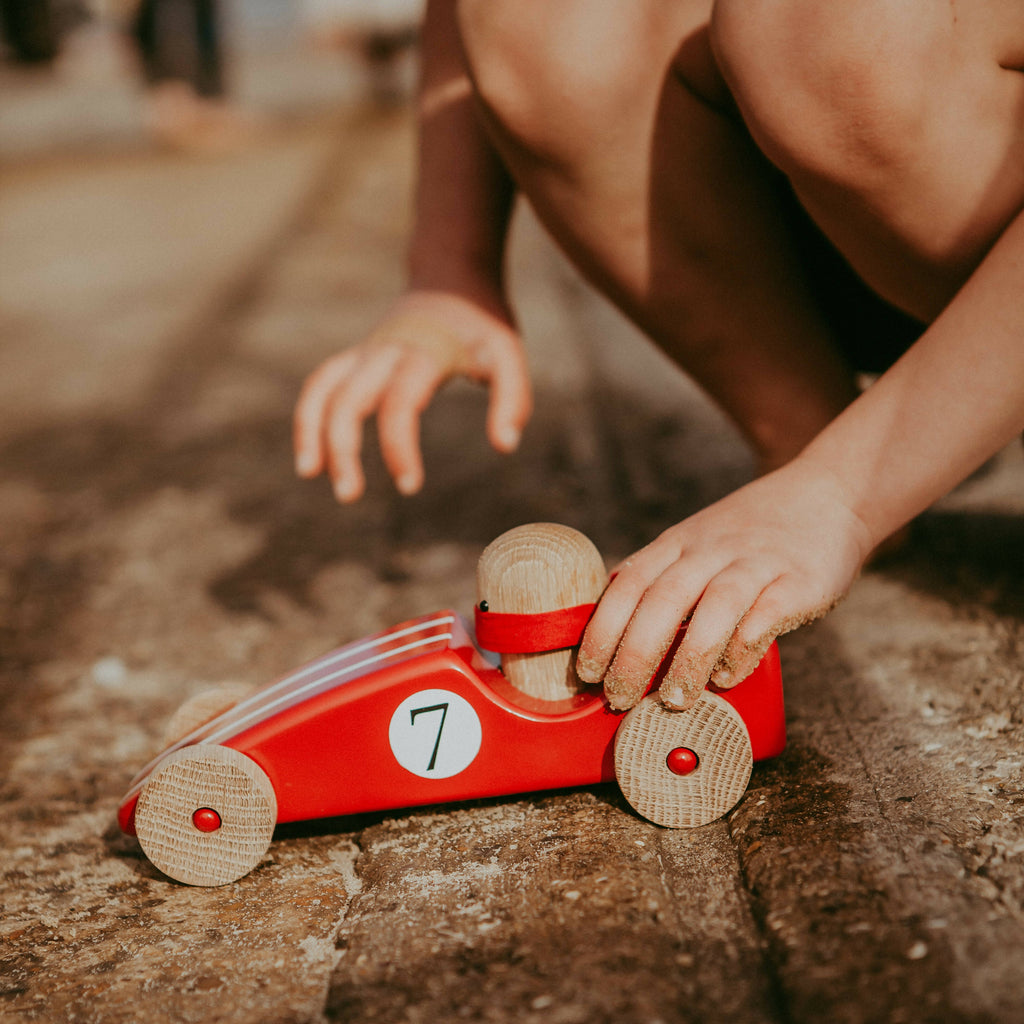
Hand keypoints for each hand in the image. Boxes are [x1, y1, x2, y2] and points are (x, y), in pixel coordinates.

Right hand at [293, 290, 531, 501]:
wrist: (453, 272)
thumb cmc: (483, 319)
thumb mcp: (508, 352)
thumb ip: (512, 398)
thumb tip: (504, 446)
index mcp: (422, 353)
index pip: (399, 404)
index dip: (398, 446)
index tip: (409, 486)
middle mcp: (384, 351)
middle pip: (347, 398)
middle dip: (341, 448)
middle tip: (349, 496)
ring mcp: (365, 351)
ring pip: (323, 387)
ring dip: (311, 430)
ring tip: (309, 474)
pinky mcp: (357, 356)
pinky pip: (321, 382)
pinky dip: (310, 414)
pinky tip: (315, 454)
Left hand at [576, 457, 874, 709]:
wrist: (828, 494)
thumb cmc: (749, 535)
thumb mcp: (695, 543)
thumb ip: (662, 581)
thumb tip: (614, 639)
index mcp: (678, 542)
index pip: (628, 583)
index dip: (602, 629)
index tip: (586, 672)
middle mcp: (711, 549)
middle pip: (662, 600)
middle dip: (634, 654)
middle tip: (618, 698)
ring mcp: (756, 563)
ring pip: (714, 609)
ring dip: (688, 659)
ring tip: (672, 701)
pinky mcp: (799, 581)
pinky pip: (765, 617)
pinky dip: (742, 649)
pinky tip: (725, 678)